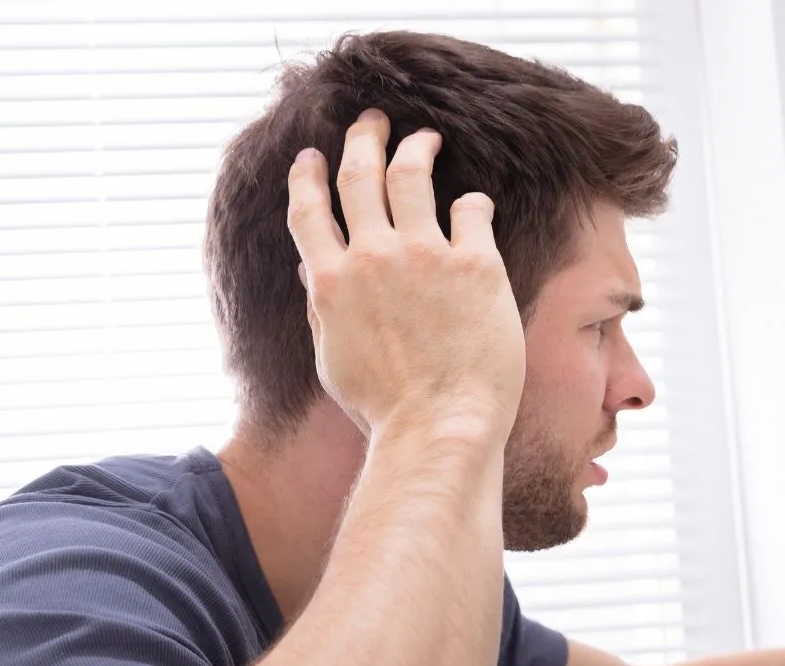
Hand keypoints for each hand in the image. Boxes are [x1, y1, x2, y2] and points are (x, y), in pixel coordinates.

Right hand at [285, 109, 525, 436]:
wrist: (439, 425)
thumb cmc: (386, 408)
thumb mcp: (334, 360)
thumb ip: (322, 309)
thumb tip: (310, 270)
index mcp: (330, 281)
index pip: (308, 209)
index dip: (308, 176)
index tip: (313, 156)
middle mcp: (372, 256)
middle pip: (359, 175)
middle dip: (362, 139)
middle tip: (372, 121)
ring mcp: (424, 255)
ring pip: (412, 175)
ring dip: (415, 148)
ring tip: (425, 137)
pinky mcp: (475, 263)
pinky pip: (472, 210)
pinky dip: (472, 202)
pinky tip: (476, 204)